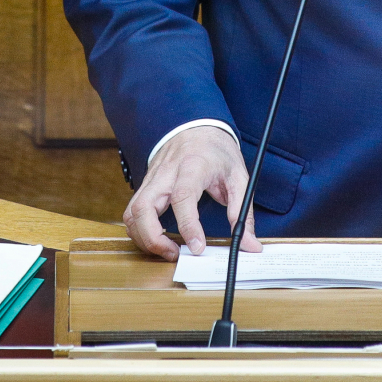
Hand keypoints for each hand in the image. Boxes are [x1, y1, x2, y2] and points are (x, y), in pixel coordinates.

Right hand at [122, 126, 260, 260]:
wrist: (197, 127)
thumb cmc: (217, 152)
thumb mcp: (238, 178)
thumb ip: (242, 212)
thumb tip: (249, 244)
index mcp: (192, 166)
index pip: (182, 197)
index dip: (188, 225)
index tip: (197, 247)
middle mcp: (166, 173)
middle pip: (144, 208)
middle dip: (153, 239)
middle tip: (175, 254)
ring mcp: (151, 179)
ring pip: (132, 212)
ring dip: (144, 238)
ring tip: (167, 250)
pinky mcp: (145, 186)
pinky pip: (132, 211)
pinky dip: (139, 230)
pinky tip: (157, 239)